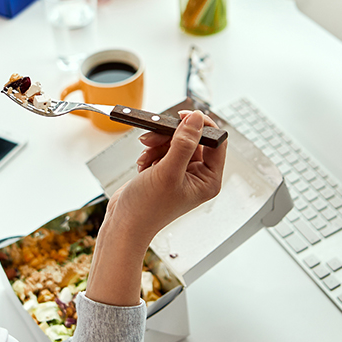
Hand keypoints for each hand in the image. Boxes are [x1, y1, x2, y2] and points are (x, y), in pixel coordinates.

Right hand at [83, 110, 225, 306]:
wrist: (124, 224)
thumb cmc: (147, 209)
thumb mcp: (168, 172)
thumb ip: (184, 143)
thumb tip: (197, 119)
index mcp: (209, 180)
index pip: (217, 142)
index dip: (202, 126)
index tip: (184, 116)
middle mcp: (198, 176)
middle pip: (193, 139)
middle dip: (171, 136)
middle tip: (154, 137)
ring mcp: (181, 173)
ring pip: (176, 142)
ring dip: (158, 144)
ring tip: (146, 155)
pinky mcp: (166, 171)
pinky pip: (163, 149)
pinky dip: (151, 152)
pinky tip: (143, 165)